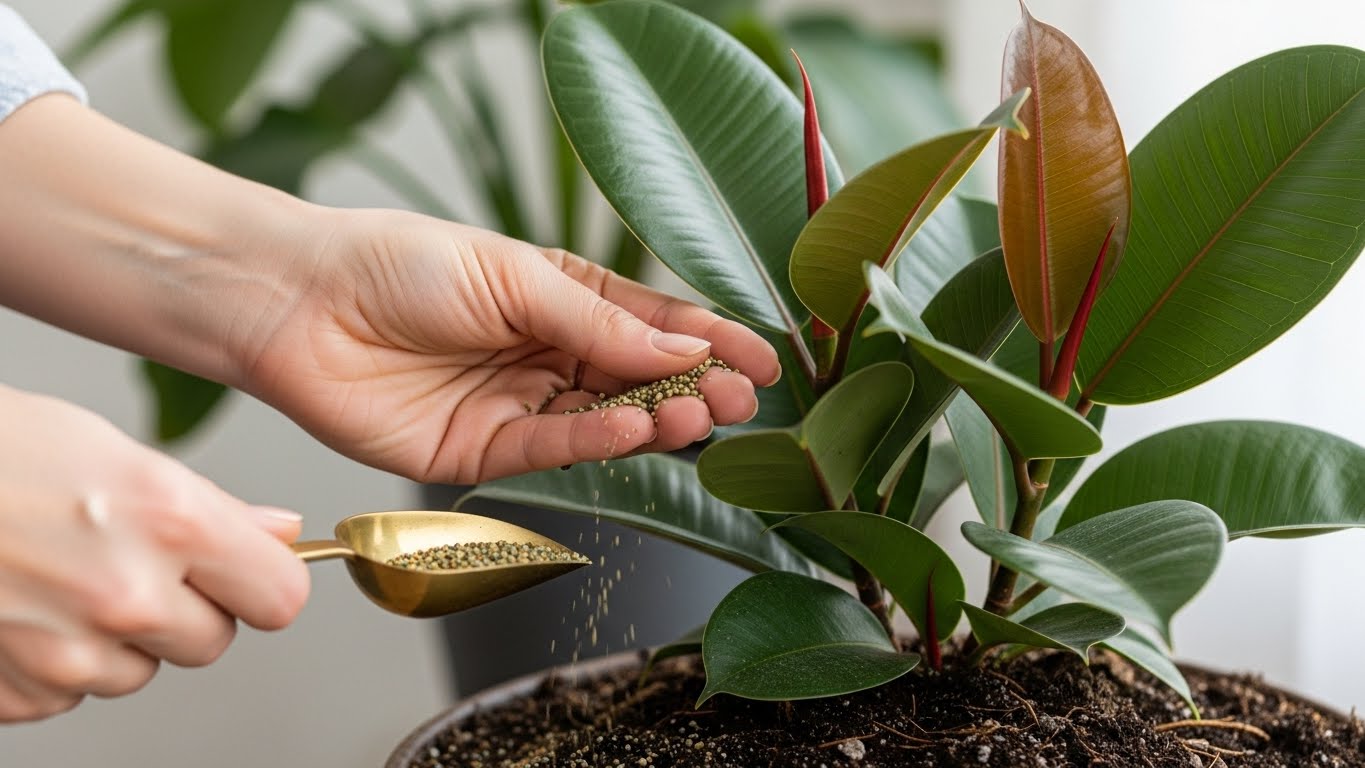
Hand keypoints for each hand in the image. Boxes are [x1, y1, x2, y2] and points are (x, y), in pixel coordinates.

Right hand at [0, 386, 308, 721]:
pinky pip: (72, 693)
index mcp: (171, 522)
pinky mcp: (18, 691)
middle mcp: (128, 594)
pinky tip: (25, 605)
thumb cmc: (0, 452)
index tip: (245, 571)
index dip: (261, 583)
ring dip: (119, 637)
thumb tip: (281, 534)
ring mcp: (69, 653)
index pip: (280, 598)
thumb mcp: (120, 454)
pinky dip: (55, 661)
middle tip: (132, 559)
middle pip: (213, 642)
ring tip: (63, 573)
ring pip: (140, 670)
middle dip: (187, 609)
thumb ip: (214, 507)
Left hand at [233, 209, 780, 483]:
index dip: (707, 339)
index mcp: (560, 298)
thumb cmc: (396, 264)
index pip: (651, 321)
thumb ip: (595, 319)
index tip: (760, 357)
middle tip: (739, 397)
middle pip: (637, 377)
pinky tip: (633, 426)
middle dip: (692, 386)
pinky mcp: (481, 451)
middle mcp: (546, 353)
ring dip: (654, 417)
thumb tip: (682, 344)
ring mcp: (517, 404)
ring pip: (603, 419)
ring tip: (696, 413)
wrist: (298, 304)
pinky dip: (594, 440)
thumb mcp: (511, 277)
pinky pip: (551, 449)